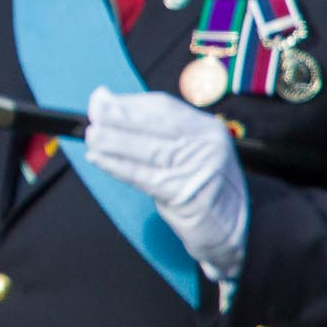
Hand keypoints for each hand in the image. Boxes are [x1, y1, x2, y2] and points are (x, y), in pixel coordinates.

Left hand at [85, 86, 247, 284]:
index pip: (163, 107)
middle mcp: (206, 145)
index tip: (100, 98)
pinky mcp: (184, 194)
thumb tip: (106, 100)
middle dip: (117, 118)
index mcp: (207, 128)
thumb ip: (154, 129)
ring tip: (90, 136)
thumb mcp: (189, 150)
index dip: (128, 102)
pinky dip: (116, 166)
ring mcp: (197, 170)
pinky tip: (97, 158)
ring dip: (113, 142)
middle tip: (92, 115)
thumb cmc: (201, 185)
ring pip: (147, 150)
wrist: (235, 228)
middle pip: (153, 125)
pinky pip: (142, 176)